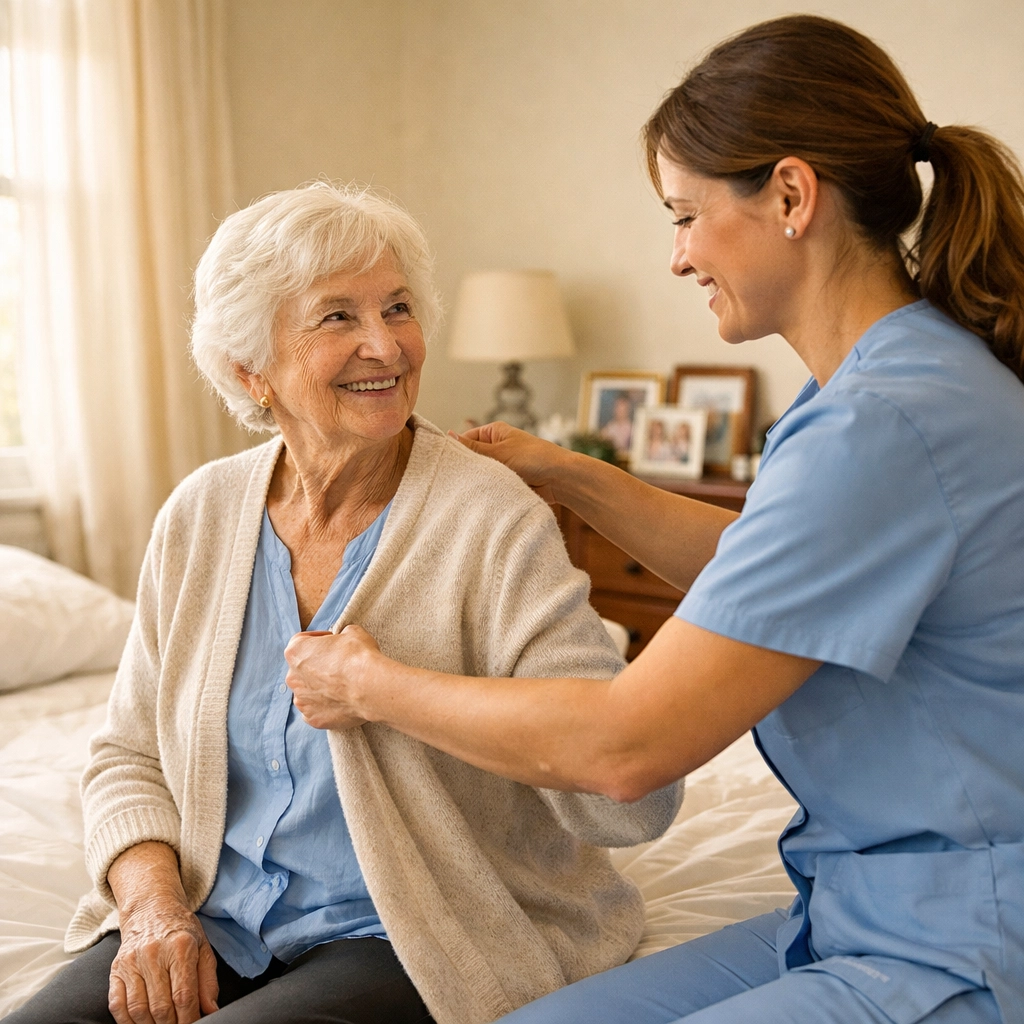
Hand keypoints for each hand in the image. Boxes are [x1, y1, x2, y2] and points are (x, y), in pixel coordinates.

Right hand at [108, 895, 217, 1023]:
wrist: (151, 909)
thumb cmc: (180, 930)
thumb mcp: (202, 947)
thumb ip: (208, 980)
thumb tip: (211, 1009)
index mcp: (180, 947)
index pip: (183, 994)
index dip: (188, 1018)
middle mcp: (154, 954)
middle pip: (160, 1006)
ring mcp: (132, 962)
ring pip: (138, 1009)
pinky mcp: (116, 970)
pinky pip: (117, 1005)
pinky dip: (127, 1022)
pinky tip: (140, 1023)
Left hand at [284, 625, 385, 729]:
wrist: (370, 687)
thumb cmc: (358, 657)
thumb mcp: (352, 633)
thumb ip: (342, 636)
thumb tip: (344, 640)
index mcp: (296, 652)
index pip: (302, 641)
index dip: (319, 640)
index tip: (332, 642)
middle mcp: (293, 677)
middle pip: (302, 669)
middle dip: (318, 666)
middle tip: (339, 665)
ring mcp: (302, 701)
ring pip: (308, 692)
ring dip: (320, 688)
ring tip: (342, 686)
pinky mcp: (313, 718)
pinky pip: (316, 710)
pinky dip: (326, 706)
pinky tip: (341, 701)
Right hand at [452, 421, 569, 503]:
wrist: (559, 479)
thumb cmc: (533, 458)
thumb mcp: (498, 451)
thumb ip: (472, 447)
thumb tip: (448, 435)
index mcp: (494, 433)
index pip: (466, 439)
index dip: (457, 450)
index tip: (447, 462)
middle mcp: (497, 447)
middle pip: (473, 458)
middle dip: (468, 467)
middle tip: (456, 478)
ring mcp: (502, 465)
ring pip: (482, 473)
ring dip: (480, 480)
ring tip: (470, 486)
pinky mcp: (508, 481)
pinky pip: (492, 484)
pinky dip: (489, 489)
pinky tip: (481, 494)